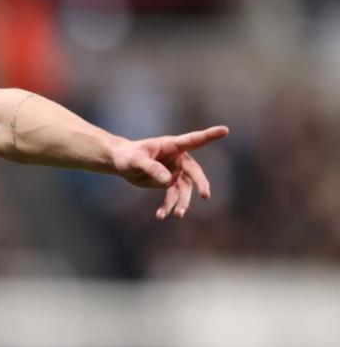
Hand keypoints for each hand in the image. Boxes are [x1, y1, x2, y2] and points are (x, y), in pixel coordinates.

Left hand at [109, 125, 228, 219]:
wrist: (121, 163)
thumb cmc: (128, 156)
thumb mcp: (136, 161)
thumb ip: (151, 168)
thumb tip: (168, 180)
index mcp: (172, 145)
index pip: (193, 140)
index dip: (209, 135)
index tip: (225, 130)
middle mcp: (178, 158)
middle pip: (194, 172)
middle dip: (200, 183)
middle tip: (205, 195)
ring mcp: (175, 172)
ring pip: (184, 188)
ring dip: (182, 202)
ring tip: (177, 215)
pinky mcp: (169, 183)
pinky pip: (172, 196)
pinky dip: (168, 206)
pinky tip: (161, 215)